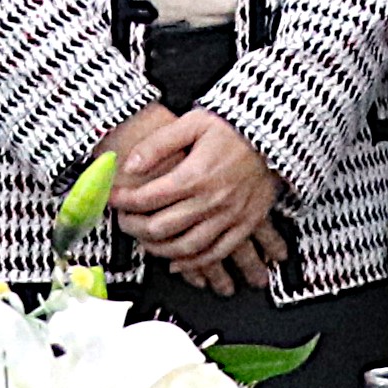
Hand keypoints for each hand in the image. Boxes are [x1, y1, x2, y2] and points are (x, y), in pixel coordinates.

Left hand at [112, 104, 281, 292]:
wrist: (275, 137)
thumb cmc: (232, 128)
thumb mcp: (192, 123)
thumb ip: (158, 144)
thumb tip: (129, 166)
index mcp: (196, 175)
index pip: (147, 198)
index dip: (123, 201)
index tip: (111, 199)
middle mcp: (212, 200)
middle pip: (160, 227)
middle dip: (133, 227)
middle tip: (122, 220)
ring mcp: (230, 217)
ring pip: (185, 247)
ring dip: (157, 249)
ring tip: (143, 240)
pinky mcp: (244, 225)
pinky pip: (215, 253)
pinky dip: (193, 264)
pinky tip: (176, 262)